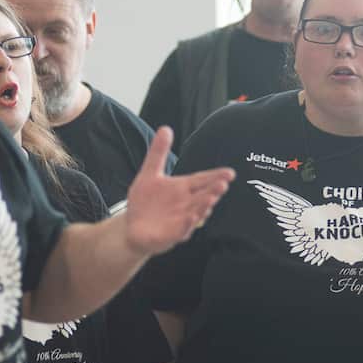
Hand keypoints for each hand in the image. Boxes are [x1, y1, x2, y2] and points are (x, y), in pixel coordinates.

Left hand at [124, 127, 233, 255]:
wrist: (132, 228)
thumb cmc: (145, 202)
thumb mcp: (149, 173)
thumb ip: (158, 152)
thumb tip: (166, 128)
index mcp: (183, 189)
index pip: (202, 180)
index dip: (215, 177)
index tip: (230, 172)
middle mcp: (186, 204)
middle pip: (203, 195)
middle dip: (214, 190)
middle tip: (224, 183)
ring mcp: (180, 220)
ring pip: (196, 212)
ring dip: (204, 206)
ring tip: (211, 198)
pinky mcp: (171, 235)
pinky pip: (181, 229)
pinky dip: (187, 224)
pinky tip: (192, 217)